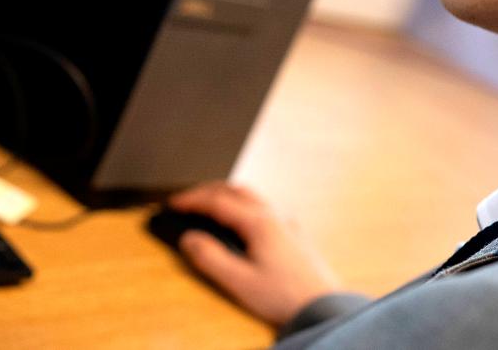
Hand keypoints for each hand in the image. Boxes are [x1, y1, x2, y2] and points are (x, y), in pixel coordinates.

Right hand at [168, 181, 338, 328]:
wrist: (324, 307)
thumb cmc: (285, 296)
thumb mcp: (239, 282)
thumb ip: (210, 258)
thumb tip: (189, 240)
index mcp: (258, 223)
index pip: (217, 201)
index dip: (191, 200)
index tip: (173, 204)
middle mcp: (274, 215)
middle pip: (234, 190)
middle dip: (206, 192)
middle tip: (187, 201)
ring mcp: (286, 222)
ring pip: (251, 196)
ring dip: (226, 195)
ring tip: (209, 206)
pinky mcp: (294, 233)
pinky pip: (263, 206)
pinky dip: (243, 204)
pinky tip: (241, 219)